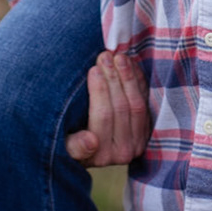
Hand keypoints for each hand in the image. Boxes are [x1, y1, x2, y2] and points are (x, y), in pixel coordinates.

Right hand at [64, 50, 149, 166]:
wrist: (88, 151)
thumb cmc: (69, 142)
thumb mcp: (65, 147)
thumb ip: (75, 146)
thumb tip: (91, 141)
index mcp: (101, 154)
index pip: (103, 116)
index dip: (100, 90)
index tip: (93, 69)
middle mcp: (123, 152)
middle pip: (121, 107)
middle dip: (113, 77)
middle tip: (104, 56)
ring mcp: (138, 141)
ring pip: (137, 104)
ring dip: (128, 77)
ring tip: (118, 56)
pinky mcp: (146, 131)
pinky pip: (146, 102)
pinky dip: (139, 82)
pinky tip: (131, 65)